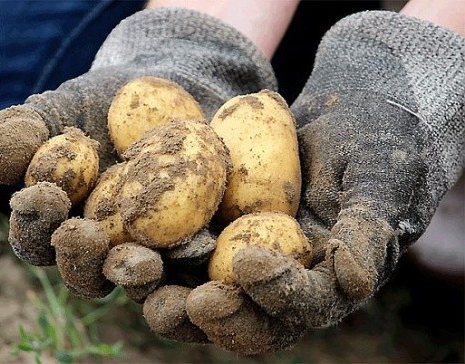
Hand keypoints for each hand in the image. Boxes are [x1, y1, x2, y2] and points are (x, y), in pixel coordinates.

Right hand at [0, 7, 274, 332]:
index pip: (36, 237)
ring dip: (137, 278)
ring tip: (143, 264)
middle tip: (86, 236)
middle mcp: (104, 251)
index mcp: (61, 226)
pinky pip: (195, 268)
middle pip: (86, 274)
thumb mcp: (59, 109)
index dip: (35, 222)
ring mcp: (152, 256)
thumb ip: (21, 134)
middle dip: (82, 260)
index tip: (47, 194)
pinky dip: (195, 266)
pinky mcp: (197, 250)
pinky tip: (203, 249)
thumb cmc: (107, 103)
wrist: (177, 94)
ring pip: (140, 284)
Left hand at [145, 11, 464, 353]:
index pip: (298, 306)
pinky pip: (169, 243)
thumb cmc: (373, 148)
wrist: (344, 115)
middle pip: (237, 316)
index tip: (246, 264)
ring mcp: (232, 256)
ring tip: (131, 269)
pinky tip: (113, 228)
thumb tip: (357, 281)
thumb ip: (368, 232)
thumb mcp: (378, 184)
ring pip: (192, 288)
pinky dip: (142, 241)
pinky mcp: (201, 228)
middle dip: (206, 314)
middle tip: (179, 302)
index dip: (274, 296)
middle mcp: (271, 282)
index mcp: (319, 284)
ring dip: (159, 289)